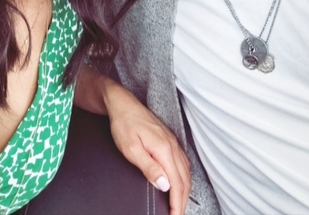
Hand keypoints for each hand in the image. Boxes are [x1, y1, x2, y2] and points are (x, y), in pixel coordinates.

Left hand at [104, 81, 190, 214]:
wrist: (123, 103)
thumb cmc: (124, 124)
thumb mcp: (131, 149)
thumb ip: (149, 167)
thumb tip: (165, 185)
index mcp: (164, 149)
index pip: (177, 183)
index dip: (177, 203)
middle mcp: (172, 145)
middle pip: (185, 179)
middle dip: (183, 201)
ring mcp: (172, 141)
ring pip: (186, 171)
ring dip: (185, 190)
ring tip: (179, 204)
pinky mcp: (169, 139)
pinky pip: (183, 162)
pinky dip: (184, 177)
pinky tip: (179, 182)